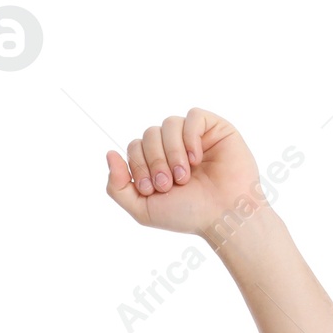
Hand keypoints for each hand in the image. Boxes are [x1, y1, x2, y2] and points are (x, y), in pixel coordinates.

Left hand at [104, 109, 262, 237]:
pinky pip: (192, 116)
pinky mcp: (214, 128)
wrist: (223, 216)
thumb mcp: (142, 209)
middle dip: (155, 161)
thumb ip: (117, 186)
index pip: (134, 147)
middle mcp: (173, 147)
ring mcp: (193, 136)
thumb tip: (109, 153)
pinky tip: (196, 158)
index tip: (152, 189)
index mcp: (155, 162)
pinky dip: (190, 137)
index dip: (138, 165)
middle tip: (169, 184)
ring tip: (184, 175)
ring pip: (168, 124)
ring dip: (172, 152)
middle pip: (149, 134)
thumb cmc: (187, 214)